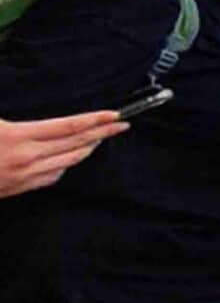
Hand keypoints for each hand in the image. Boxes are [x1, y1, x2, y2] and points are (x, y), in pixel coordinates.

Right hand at [0, 112, 127, 199]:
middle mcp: (28, 156)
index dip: (95, 119)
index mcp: (19, 136)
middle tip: (121, 125)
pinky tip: (73, 158)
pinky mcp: (21, 187)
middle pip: (76, 142)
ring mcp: (26, 174)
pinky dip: (68, 164)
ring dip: (88, 148)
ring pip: (69, 161)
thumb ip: (17, 120)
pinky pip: (54, 176)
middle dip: (102, 132)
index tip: (113, 115)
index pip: (69, 126)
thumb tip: (43, 118)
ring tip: (100, 138)